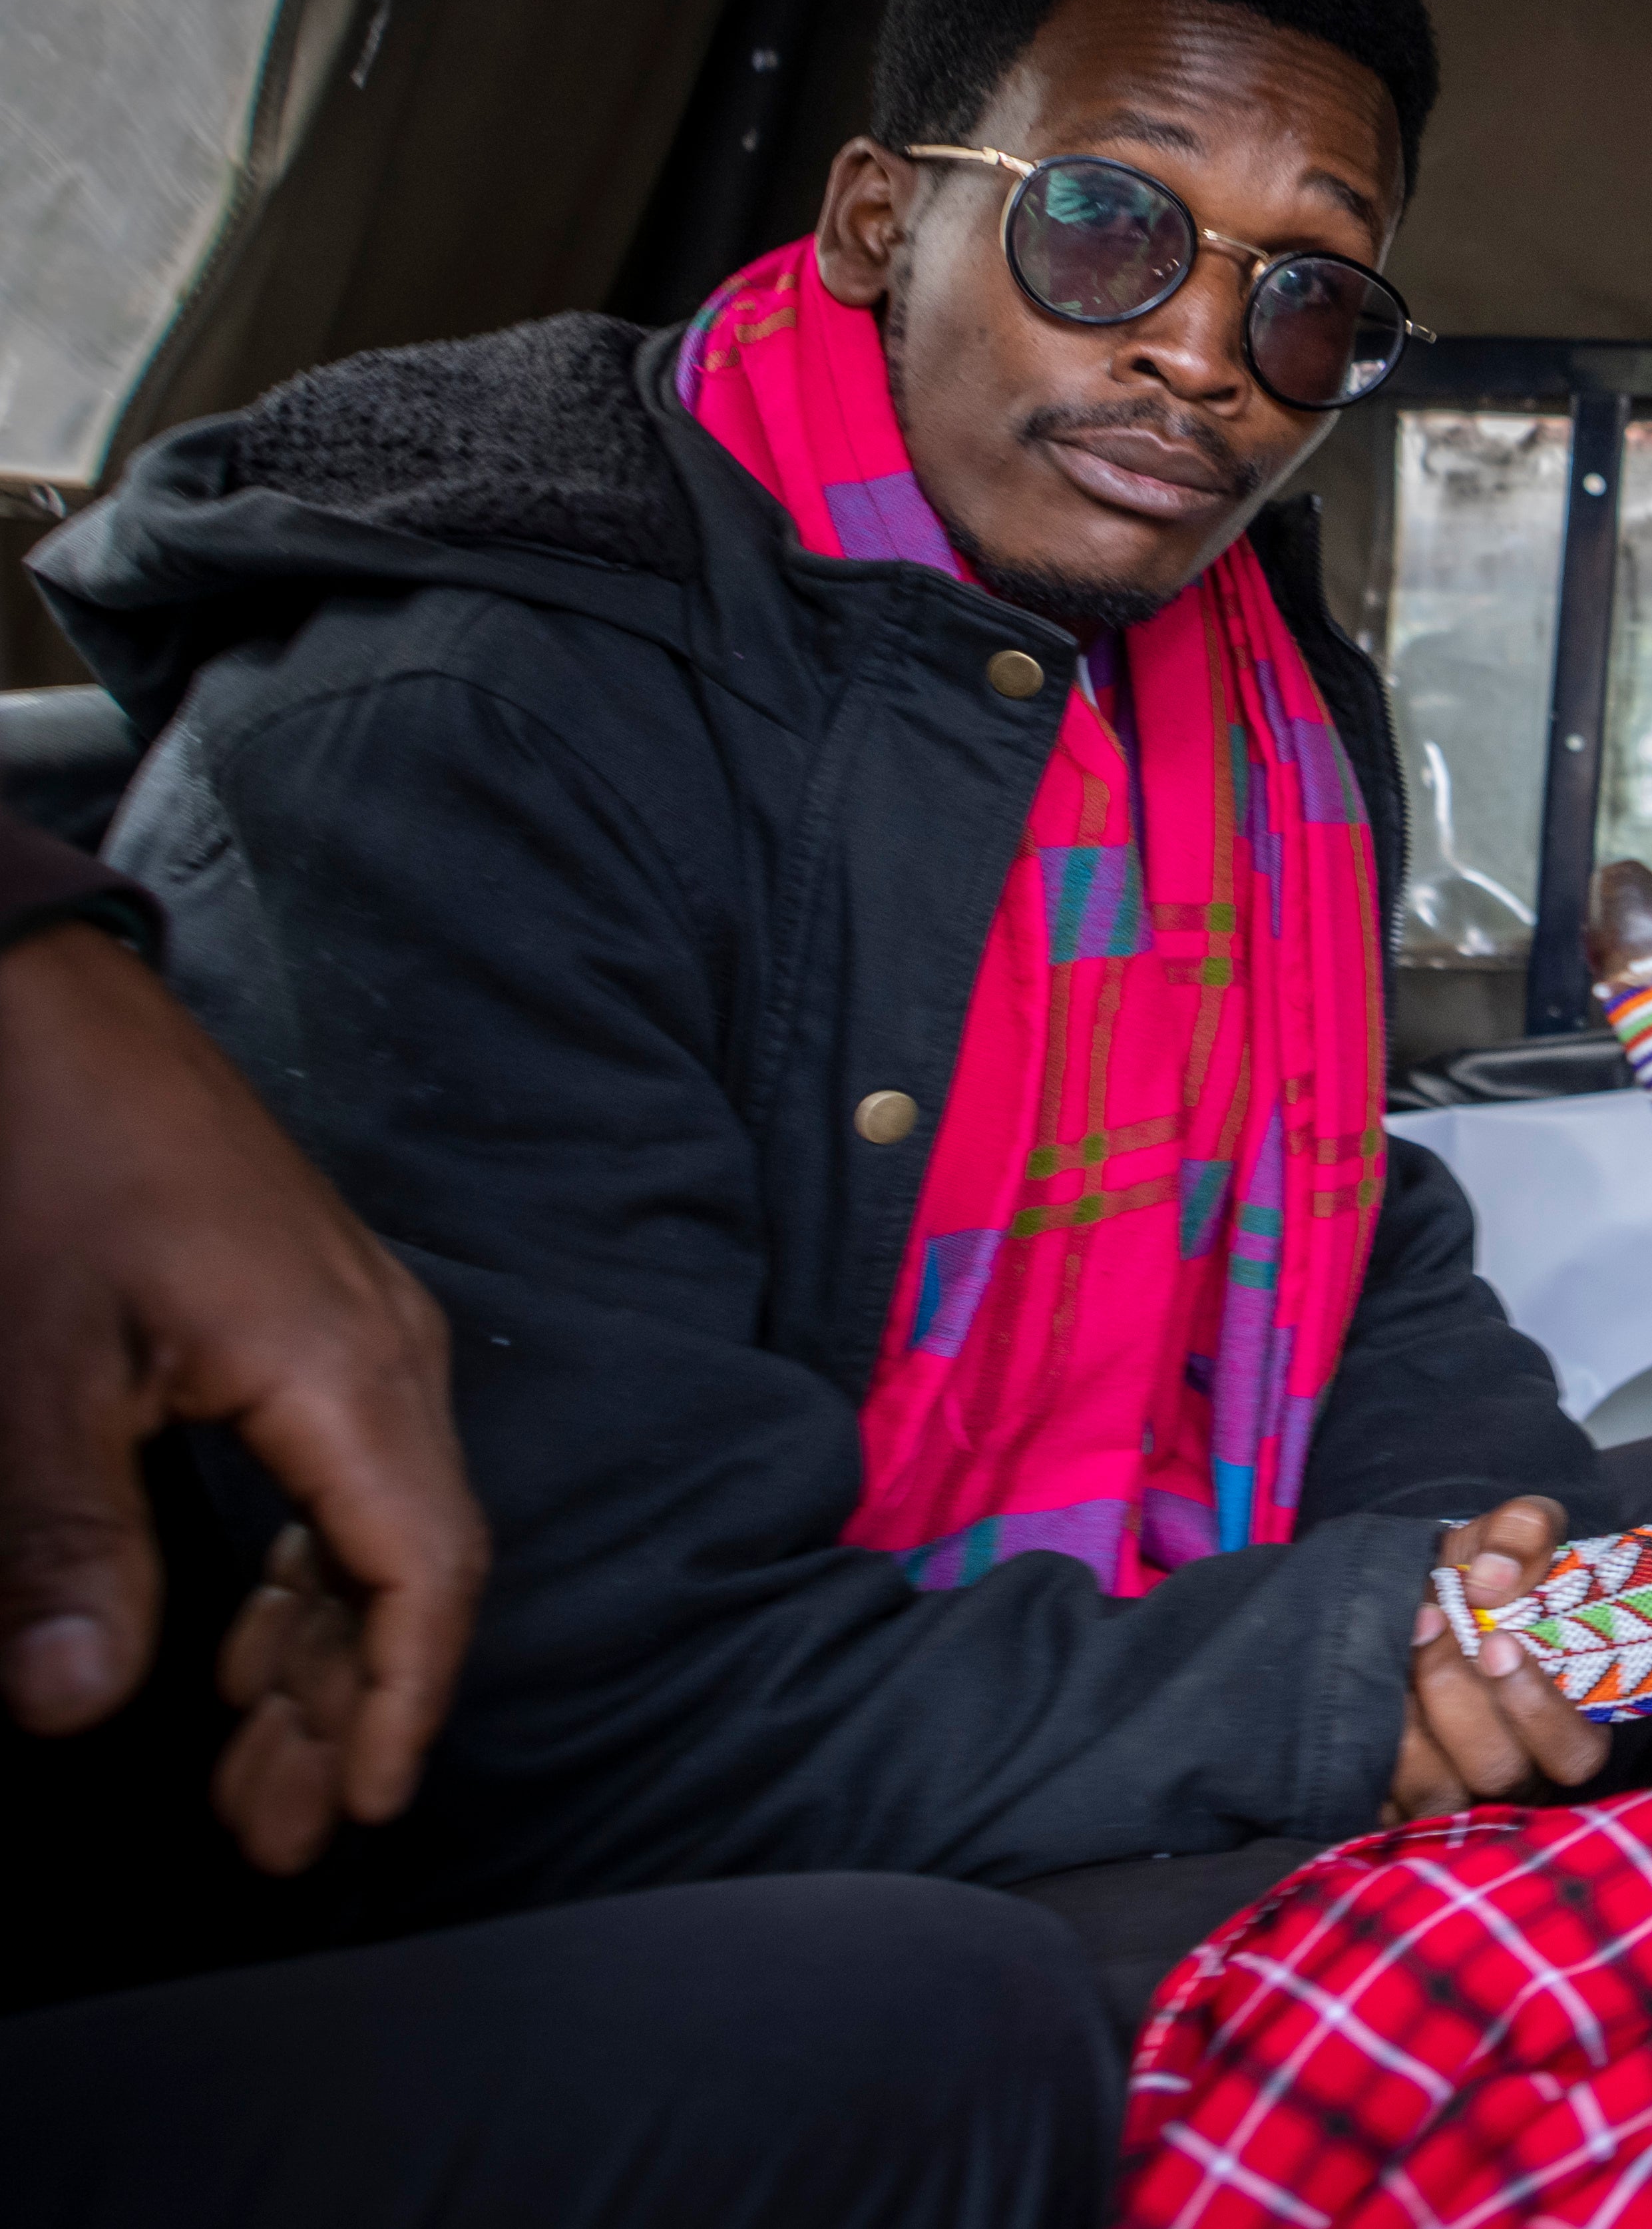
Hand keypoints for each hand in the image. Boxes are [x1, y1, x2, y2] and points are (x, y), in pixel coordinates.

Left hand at [0, 921, 482, 1871]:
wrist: (46, 1009)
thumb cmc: (53, 1156)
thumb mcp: (35, 1366)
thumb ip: (65, 1542)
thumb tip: (77, 1701)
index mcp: (348, 1371)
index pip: (421, 1573)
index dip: (396, 1702)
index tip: (358, 1805)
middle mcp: (386, 1355)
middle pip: (408, 1567)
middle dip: (344, 1710)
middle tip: (276, 1835)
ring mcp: (358, 1333)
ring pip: (376, 1528)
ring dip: (318, 1653)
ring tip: (255, 1770)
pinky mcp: (313, 1321)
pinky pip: (342, 1476)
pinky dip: (302, 1575)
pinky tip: (241, 1643)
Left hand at [1388, 1495, 1608, 1816]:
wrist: (1412, 1602)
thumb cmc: (1477, 1579)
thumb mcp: (1505, 1538)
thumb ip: (1523, 1533)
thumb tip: (1493, 1578)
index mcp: (1565, 1724)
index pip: (1575, 1753)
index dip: (1538, 1709)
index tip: (1495, 1641)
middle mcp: (1518, 1774)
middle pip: (1501, 1771)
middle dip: (1459, 1699)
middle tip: (1429, 1627)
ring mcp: (1458, 1795)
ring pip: (1440, 1795)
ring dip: (1413, 1726)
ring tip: (1396, 1656)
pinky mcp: (1400, 1807)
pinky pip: (1385, 1805)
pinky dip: (1373, 1749)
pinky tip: (1366, 1694)